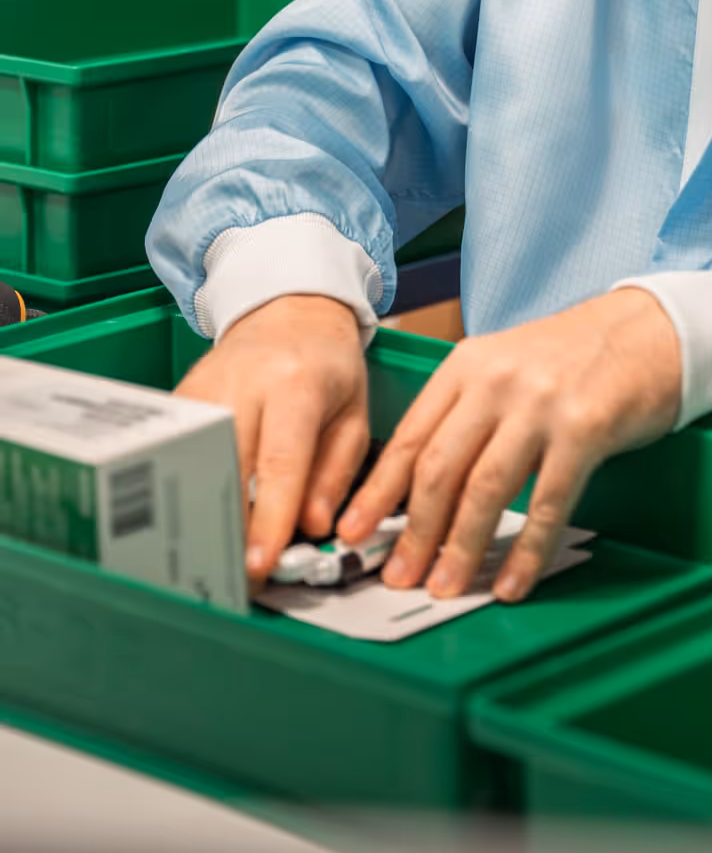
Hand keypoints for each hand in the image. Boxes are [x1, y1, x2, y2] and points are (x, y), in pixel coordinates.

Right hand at [176, 295, 367, 586]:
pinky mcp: (182, 395)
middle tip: (234, 582)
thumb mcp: (353, 414)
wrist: (291, 307)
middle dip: (229, 528)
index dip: (269, 518)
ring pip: (196, 463)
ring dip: (203, 514)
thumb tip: (314, 526)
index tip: (259, 566)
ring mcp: (206, 386)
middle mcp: (245, 382)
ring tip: (213, 561)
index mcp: (297, 384)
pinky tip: (195, 520)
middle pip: (228, 466)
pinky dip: (187, 488)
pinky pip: (180, 451)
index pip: (280, 461)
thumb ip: (336, 473)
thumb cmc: (329, 367)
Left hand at [338, 288, 680, 603]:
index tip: (352, 532)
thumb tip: (419, 486)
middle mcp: (498, 381)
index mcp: (468, 364)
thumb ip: (464, 411)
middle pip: (440, 468)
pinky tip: (513, 581)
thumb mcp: (505, 364)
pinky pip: (547, 503)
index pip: (410, 437)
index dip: (377, 492)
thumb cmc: (573, 356)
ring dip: (461, 549)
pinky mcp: (584, 427)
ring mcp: (541, 404)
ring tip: (445, 588)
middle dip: (414, 533)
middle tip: (398, 575)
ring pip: (485, 489)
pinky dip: (526, 550)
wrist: (647, 328)